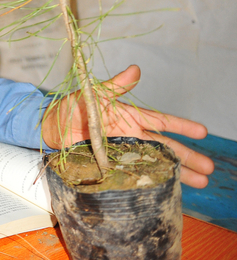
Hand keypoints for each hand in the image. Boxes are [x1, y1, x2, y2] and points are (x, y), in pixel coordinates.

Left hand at [42, 65, 214, 187]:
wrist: (49, 126)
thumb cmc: (71, 107)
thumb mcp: (93, 94)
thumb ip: (115, 86)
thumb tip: (134, 69)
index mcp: (129, 118)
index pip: (161, 121)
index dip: (181, 126)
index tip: (203, 132)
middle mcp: (131, 136)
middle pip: (165, 147)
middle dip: (187, 157)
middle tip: (209, 168)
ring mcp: (123, 152)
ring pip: (156, 163)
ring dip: (177, 173)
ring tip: (199, 183)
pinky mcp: (112, 166)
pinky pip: (135, 175)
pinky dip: (152, 182)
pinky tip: (168, 190)